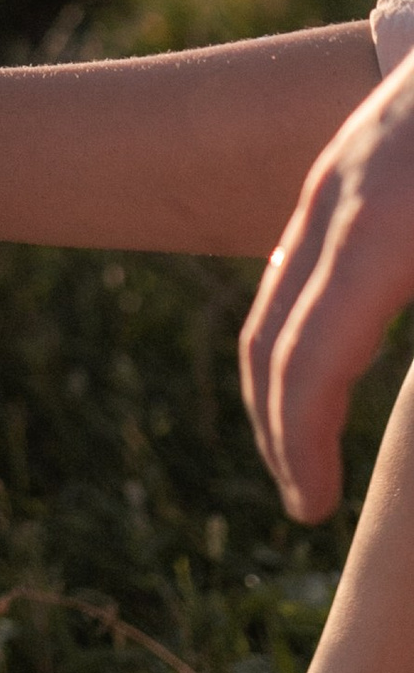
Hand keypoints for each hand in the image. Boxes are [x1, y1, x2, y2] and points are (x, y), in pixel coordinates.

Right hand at [243, 53, 413, 519]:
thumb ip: (413, 310)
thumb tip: (387, 402)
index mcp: (383, 228)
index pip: (310, 357)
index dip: (301, 442)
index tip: (312, 509)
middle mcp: (338, 200)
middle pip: (272, 329)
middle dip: (279, 424)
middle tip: (306, 500)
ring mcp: (337, 175)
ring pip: (278, 291)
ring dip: (283, 379)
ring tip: (310, 447)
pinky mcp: (352, 163)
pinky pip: (302, 257)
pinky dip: (302, 326)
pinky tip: (334, 363)